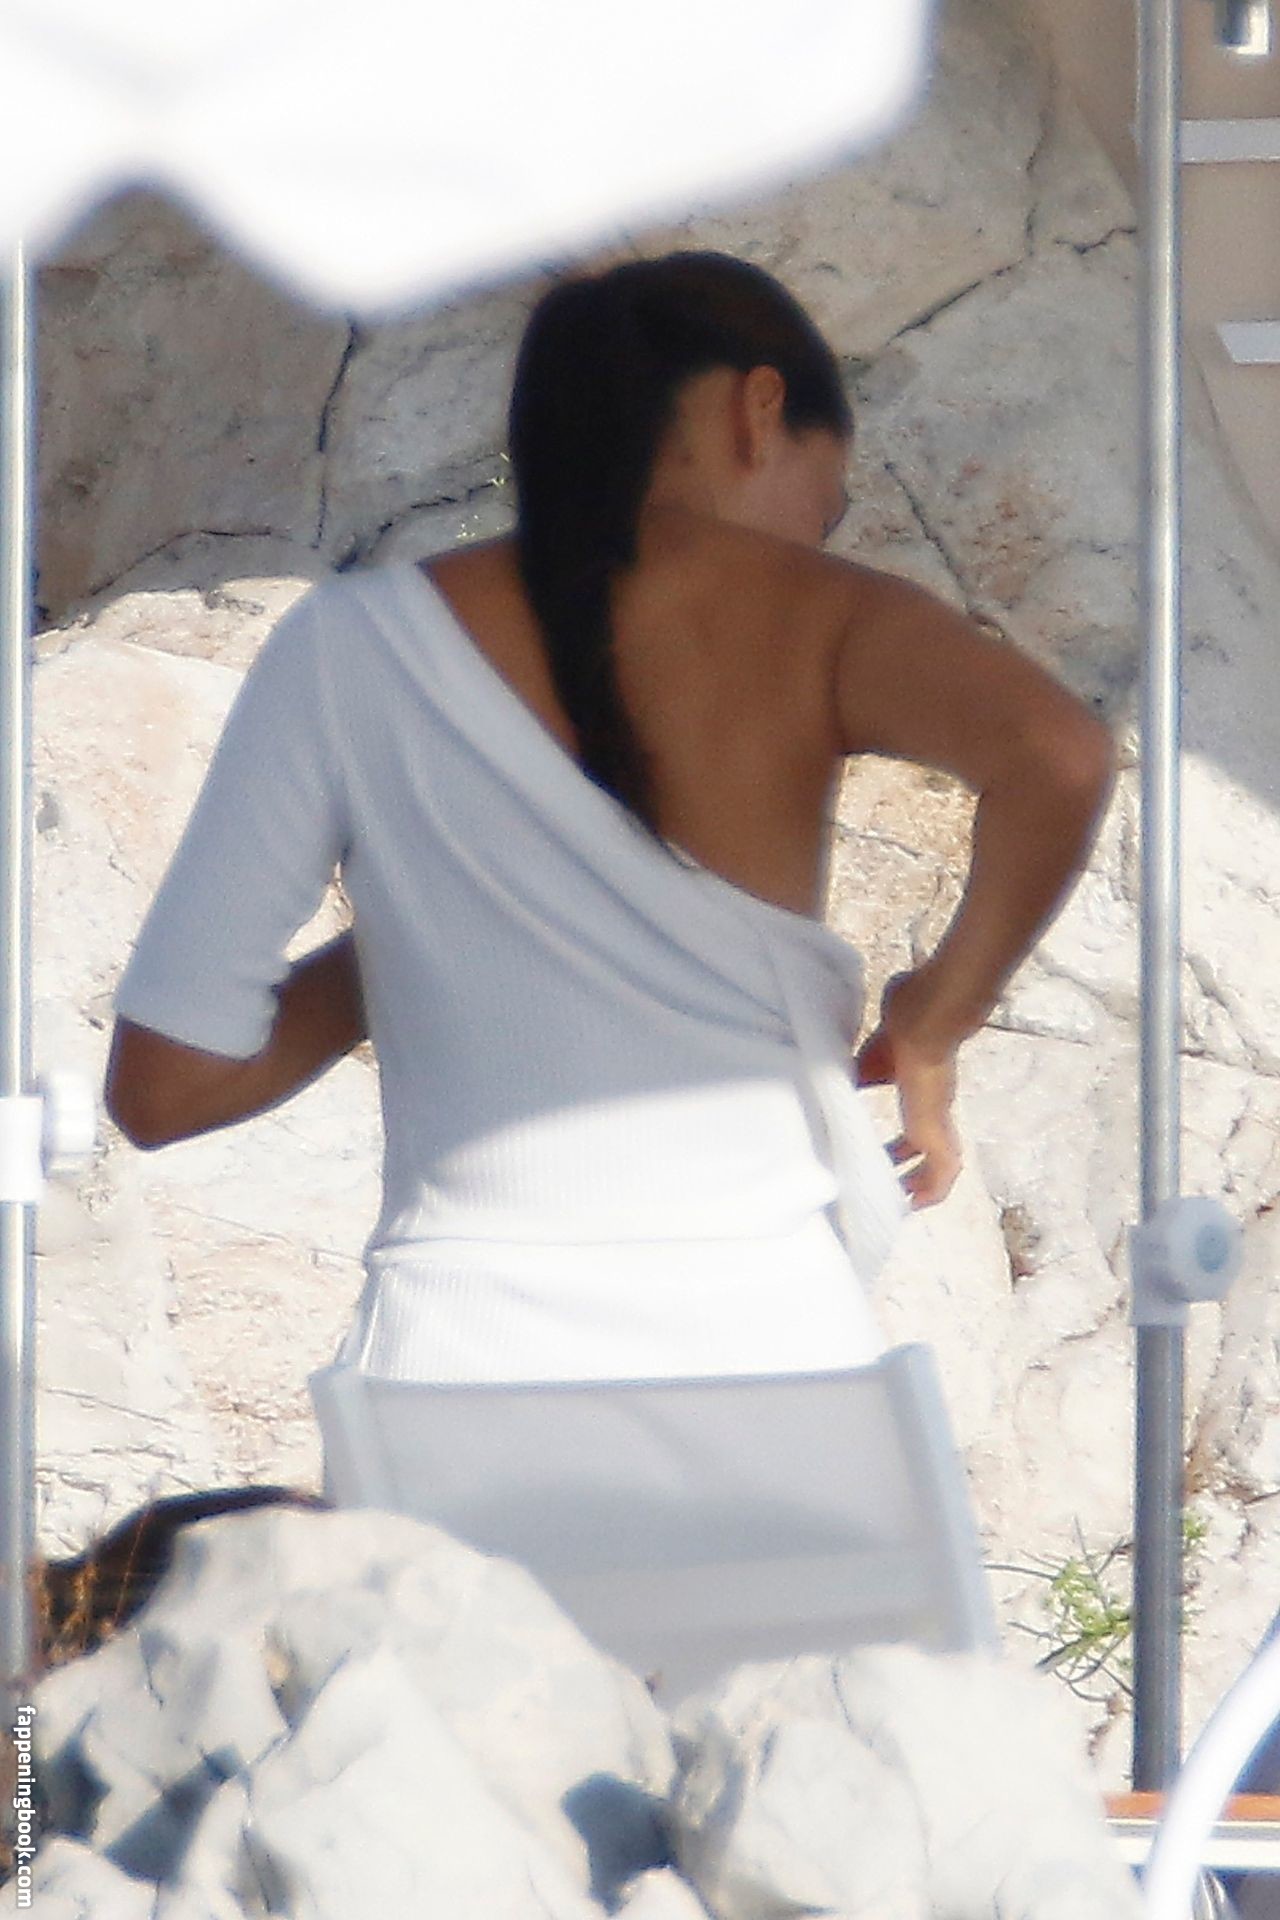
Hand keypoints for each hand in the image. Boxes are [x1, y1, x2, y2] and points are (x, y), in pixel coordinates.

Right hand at [855, 971, 961, 1209]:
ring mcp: (938, 1121)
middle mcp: (933, 1107)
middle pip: (925, 1147)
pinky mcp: (939, 1132)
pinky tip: (915, 1203)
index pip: (914, 1125)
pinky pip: (942, 1172)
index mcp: (919, 1090)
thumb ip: (858, 1073)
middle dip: (906, 1168)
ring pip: (938, 1164)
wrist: (921, 1027)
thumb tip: (829, 1083)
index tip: (882, 1156)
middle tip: (887, 1186)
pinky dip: (932, 1190)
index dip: (901, 1146)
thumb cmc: (900, 1030)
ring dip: (920, 1185)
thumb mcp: (869, 1058)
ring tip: (900, 1202)